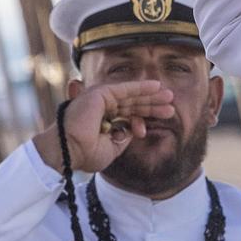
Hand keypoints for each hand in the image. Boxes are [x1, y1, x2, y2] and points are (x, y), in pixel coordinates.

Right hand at [31, 80, 176, 175]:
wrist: (70, 152)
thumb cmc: (85, 154)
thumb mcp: (111, 148)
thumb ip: (123, 137)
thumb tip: (135, 128)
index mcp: (102, 120)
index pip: (128, 115)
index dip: (144, 118)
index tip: (159, 123)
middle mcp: (100, 107)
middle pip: (132, 104)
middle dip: (152, 105)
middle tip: (170, 107)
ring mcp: (99, 99)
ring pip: (130, 96)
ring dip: (151, 95)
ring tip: (169, 97)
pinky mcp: (100, 94)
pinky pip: (124, 89)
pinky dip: (140, 87)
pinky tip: (155, 86)